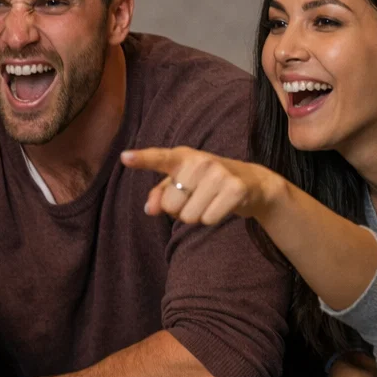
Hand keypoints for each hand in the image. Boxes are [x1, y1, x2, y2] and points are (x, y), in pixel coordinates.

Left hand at [120, 146, 284, 224]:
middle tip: (198, 197)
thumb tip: (150, 209)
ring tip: (211, 200)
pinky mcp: (235, 188)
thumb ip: (161, 194)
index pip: (160, 158)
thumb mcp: (182, 183)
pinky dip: (213, 218)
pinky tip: (223, 205)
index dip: (142, 159)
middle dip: (181, 209)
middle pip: (171, 206)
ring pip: (189, 216)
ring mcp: (219, 173)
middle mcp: (200, 160)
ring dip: (198, 215)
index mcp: (183, 157)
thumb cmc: (208, 183)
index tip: (124, 158)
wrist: (252, 182)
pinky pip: (208, 219)